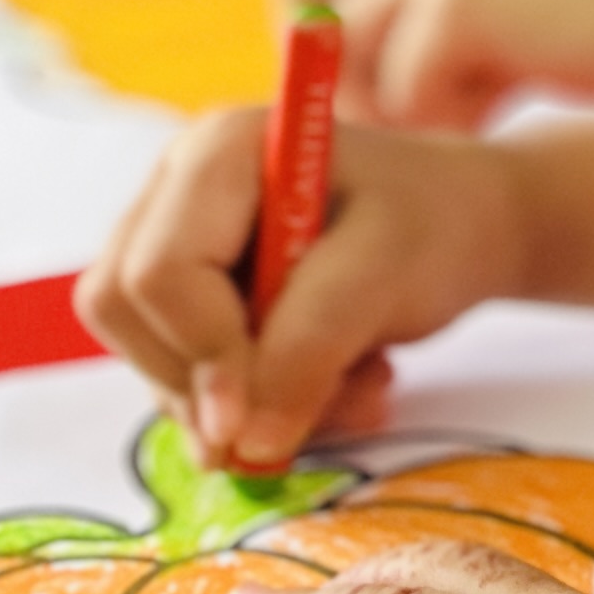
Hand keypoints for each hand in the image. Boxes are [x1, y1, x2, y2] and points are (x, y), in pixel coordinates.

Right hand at [76, 105, 523, 470]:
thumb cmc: (433, 223)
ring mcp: (178, 247)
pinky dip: (263, 410)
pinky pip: (186, 384)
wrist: (466, 229)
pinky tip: (336, 387)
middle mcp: (178, 192)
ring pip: (155, 362)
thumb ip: (310, 346)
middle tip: (318, 400)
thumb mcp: (385, 273)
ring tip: (357, 386)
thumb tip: (241, 441)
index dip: (201, 351)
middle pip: (127, 314)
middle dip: (216, 384)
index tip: (255, 417)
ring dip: (255, 407)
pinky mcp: (193, 303)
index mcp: (217, 152)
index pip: (156, 271)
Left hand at [279, 0, 593, 127]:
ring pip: (351, 54)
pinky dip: (451, 116)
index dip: (321, 28)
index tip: (372, 81)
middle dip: (327, 59)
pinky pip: (409, 92)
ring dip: (403, 100)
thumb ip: (440, 6)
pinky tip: (509, 101)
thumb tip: (366, 86)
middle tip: (390, 106)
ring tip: (476, 105)